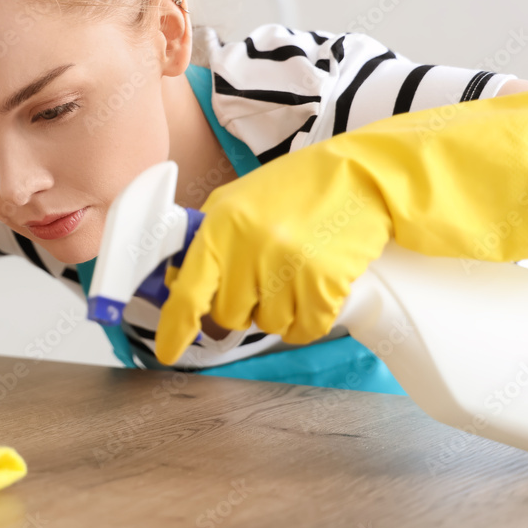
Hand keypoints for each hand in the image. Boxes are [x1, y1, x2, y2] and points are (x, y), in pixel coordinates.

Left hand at [155, 79, 527, 365]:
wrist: (359, 176)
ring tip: (296, 272)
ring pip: (269, 325)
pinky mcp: (323, 282)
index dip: (175, 327)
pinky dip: (309, 321)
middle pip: (230, 315)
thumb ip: (208, 240)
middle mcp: (249, 248)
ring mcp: (287, 266)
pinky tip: (316, 292)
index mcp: (221, 226)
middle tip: (268, 273)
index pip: (188, 290)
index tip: (168, 351)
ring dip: (280, 311)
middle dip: (245, 304)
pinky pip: (304, 330)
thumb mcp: (237, 202)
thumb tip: (181, 284)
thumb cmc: (295, 190)